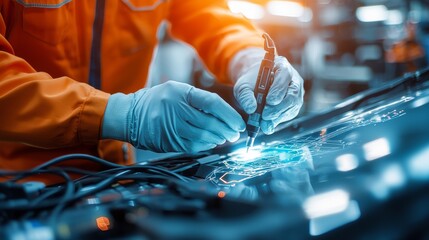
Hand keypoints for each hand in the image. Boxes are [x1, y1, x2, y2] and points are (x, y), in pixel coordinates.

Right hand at [102, 81, 244, 151]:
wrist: (130, 115)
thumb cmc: (158, 100)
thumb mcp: (177, 89)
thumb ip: (199, 99)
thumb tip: (224, 114)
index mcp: (180, 93)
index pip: (212, 103)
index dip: (229, 115)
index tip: (239, 123)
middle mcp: (176, 109)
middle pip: (210, 123)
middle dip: (227, 130)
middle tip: (235, 133)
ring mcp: (171, 127)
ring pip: (203, 137)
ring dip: (219, 139)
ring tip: (225, 137)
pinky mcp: (168, 142)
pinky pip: (193, 147)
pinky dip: (206, 146)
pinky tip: (212, 143)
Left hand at [233, 54, 303, 134]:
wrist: (256, 84)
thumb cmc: (250, 82)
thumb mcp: (243, 86)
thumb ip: (245, 96)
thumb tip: (251, 109)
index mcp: (282, 66)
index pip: (285, 76)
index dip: (278, 90)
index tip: (269, 101)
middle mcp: (293, 79)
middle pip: (292, 95)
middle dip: (279, 108)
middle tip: (265, 116)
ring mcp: (296, 92)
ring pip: (292, 106)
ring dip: (278, 116)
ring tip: (264, 123)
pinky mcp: (294, 104)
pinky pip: (290, 113)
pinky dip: (278, 120)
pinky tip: (268, 124)